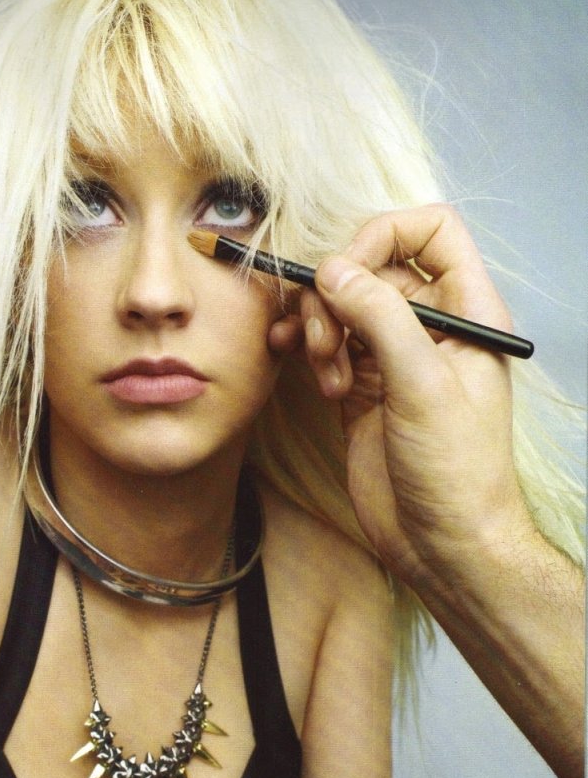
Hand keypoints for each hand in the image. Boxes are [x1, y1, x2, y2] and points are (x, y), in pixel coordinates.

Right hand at [270, 204, 534, 588]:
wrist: (442, 545)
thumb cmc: (458, 472)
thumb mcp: (423, 385)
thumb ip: (380, 318)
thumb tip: (333, 270)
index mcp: (467, 313)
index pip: (431, 232)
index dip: (385, 237)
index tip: (349, 270)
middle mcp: (430, 328)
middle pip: (373, 268)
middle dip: (338, 294)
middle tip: (326, 338)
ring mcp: (393, 359)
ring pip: (343, 308)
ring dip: (320, 329)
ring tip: (325, 371)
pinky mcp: (361, 391)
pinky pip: (327, 348)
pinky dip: (310, 354)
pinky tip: (316, 381)